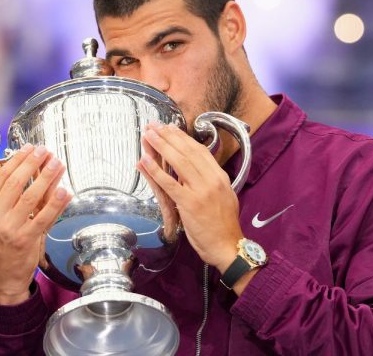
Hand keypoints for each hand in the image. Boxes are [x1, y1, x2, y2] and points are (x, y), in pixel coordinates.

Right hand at [0, 144, 72, 304]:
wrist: (1, 278)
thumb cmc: (1, 245)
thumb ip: (10, 198)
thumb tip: (29, 170)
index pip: (0, 177)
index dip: (16, 160)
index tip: (29, 148)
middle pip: (15, 183)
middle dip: (32, 163)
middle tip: (45, 151)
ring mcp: (10, 229)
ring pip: (31, 197)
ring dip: (46, 177)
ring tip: (57, 164)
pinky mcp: (26, 240)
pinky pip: (44, 217)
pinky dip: (56, 202)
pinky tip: (64, 190)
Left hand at [137, 123, 242, 272]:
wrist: (227, 246)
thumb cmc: (223, 225)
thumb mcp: (223, 197)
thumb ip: (210, 182)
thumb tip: (194, 171)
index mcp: (220, 177)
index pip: (200, 151)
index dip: (183, 138)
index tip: (170, 128)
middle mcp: (212, 179)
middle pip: (187, 151)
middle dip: (168, 136)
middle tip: (154, 125)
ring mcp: (200, 190)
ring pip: (178, 161)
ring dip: (161, 146)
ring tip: (148, 135)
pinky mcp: (189, 203)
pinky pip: (169, 183)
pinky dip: (155, 170)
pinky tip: (145, 160)